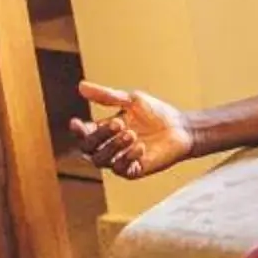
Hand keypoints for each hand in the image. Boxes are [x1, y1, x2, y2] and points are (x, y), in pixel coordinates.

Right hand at [70, 81, 195, 179]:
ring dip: (113, 147)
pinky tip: (139, 147)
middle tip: (117, 123)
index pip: (84, 133)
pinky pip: (122, 169)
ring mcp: (120, 160)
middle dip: (100, 136)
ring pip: (102, 161)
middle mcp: (109, 147)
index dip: (77, 130)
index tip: (76, 122)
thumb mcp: (131, 100)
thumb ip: (107, 96)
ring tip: (130, 133)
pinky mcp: (134, 170)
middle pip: (89, 148)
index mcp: (104, 130)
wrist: (181, 127)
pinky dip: (128, 158)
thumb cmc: (156, 113)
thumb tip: (81, 86)